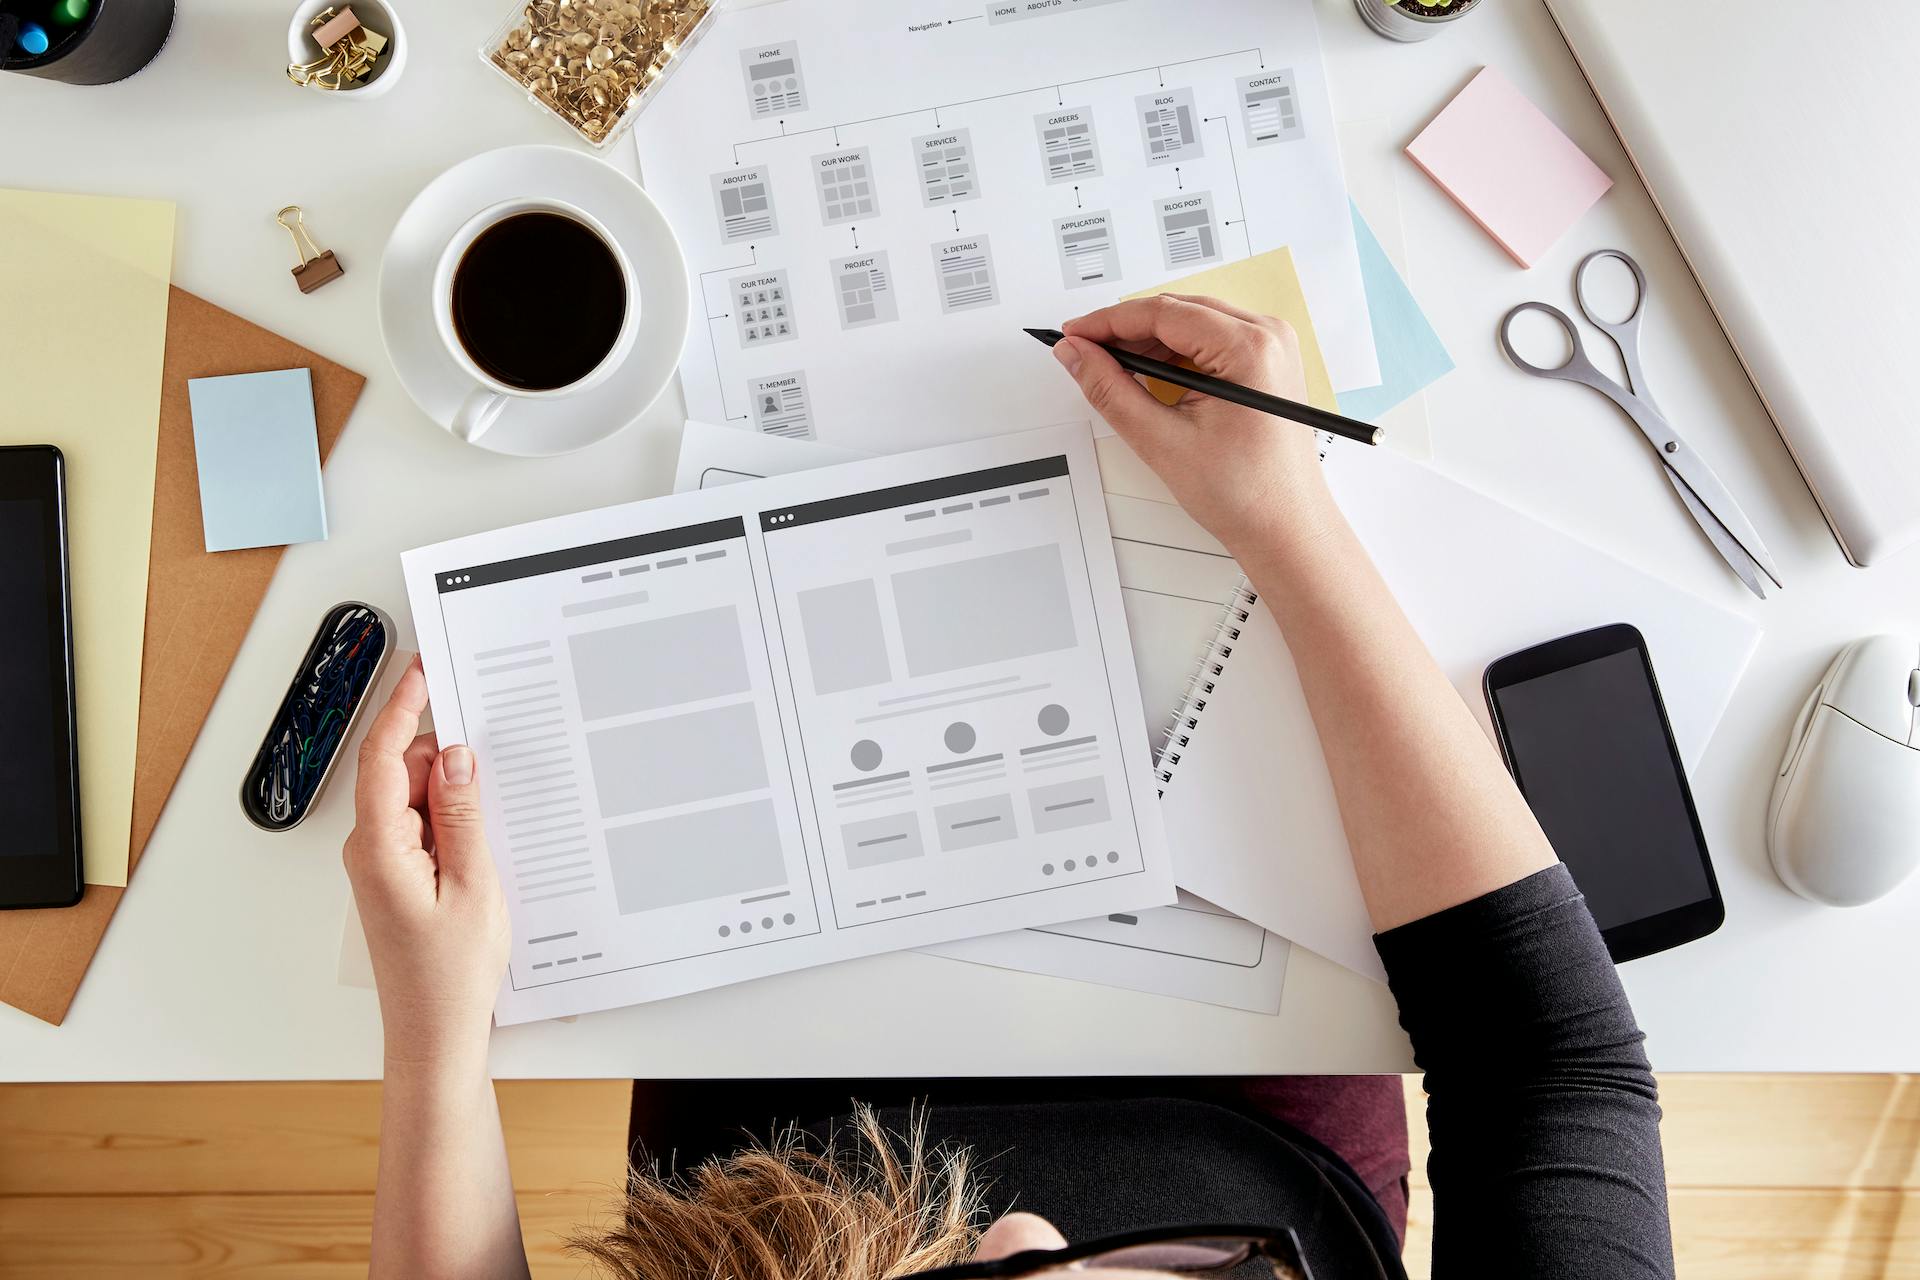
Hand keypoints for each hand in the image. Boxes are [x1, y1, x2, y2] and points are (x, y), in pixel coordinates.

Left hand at [344, 657, 509, 1069]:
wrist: (434, 1035)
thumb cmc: (450, 975)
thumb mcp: (473, 885)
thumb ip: (462, 815)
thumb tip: (453, 756)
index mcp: (379, 848)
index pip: (383, 756)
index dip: (403, 706)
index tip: (425, 669)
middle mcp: (371, 849)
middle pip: (402, 773)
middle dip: (445, 756)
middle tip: (497, 746)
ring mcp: (383, 864)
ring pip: (416, 800)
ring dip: (455, 795)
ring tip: (500, 816)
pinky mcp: (398, 877)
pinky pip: (423, 828)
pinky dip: (453, 820)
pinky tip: (488, 836)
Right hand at [1052, 294, 1335, 552]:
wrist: (1285, 528)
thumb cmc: (1247, 494)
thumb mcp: (1161, 440)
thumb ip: (1110, 390)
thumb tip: (1077, 355)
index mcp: (1250, 349)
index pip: (1163, 313)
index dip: (1108, 321)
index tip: (1075, 334)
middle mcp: (1269, 337)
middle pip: (1179, 310)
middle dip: (1127, 329)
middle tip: (1085, 351)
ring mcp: (1273, 349)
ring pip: (1195, 322)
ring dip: (1151, 340)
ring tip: (1114, 368)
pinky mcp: (1269, 364)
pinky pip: (1213, 341)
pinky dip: (1177, 353)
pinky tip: (1152, 375)